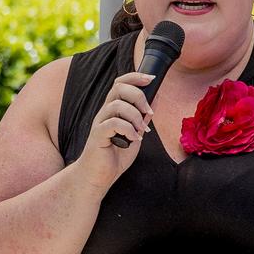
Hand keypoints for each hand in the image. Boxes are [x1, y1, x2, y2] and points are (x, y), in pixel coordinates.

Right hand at [76, 71, 154, 191]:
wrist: (98, 177)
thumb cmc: (114, 157)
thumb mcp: (135, 135)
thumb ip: (142, 118)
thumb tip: (155, 99)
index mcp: (112, 110)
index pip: (120, 83)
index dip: (135, 77)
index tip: (151, 79)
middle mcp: (105, 113)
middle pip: (118, 88)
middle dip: (138, 95)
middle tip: (149, 112)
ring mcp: (100, 123)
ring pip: (117, 105)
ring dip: (135, 116)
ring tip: (142, 132)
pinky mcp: (98, 135)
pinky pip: (113, 123)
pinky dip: (128, 129)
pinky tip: (134, 139)